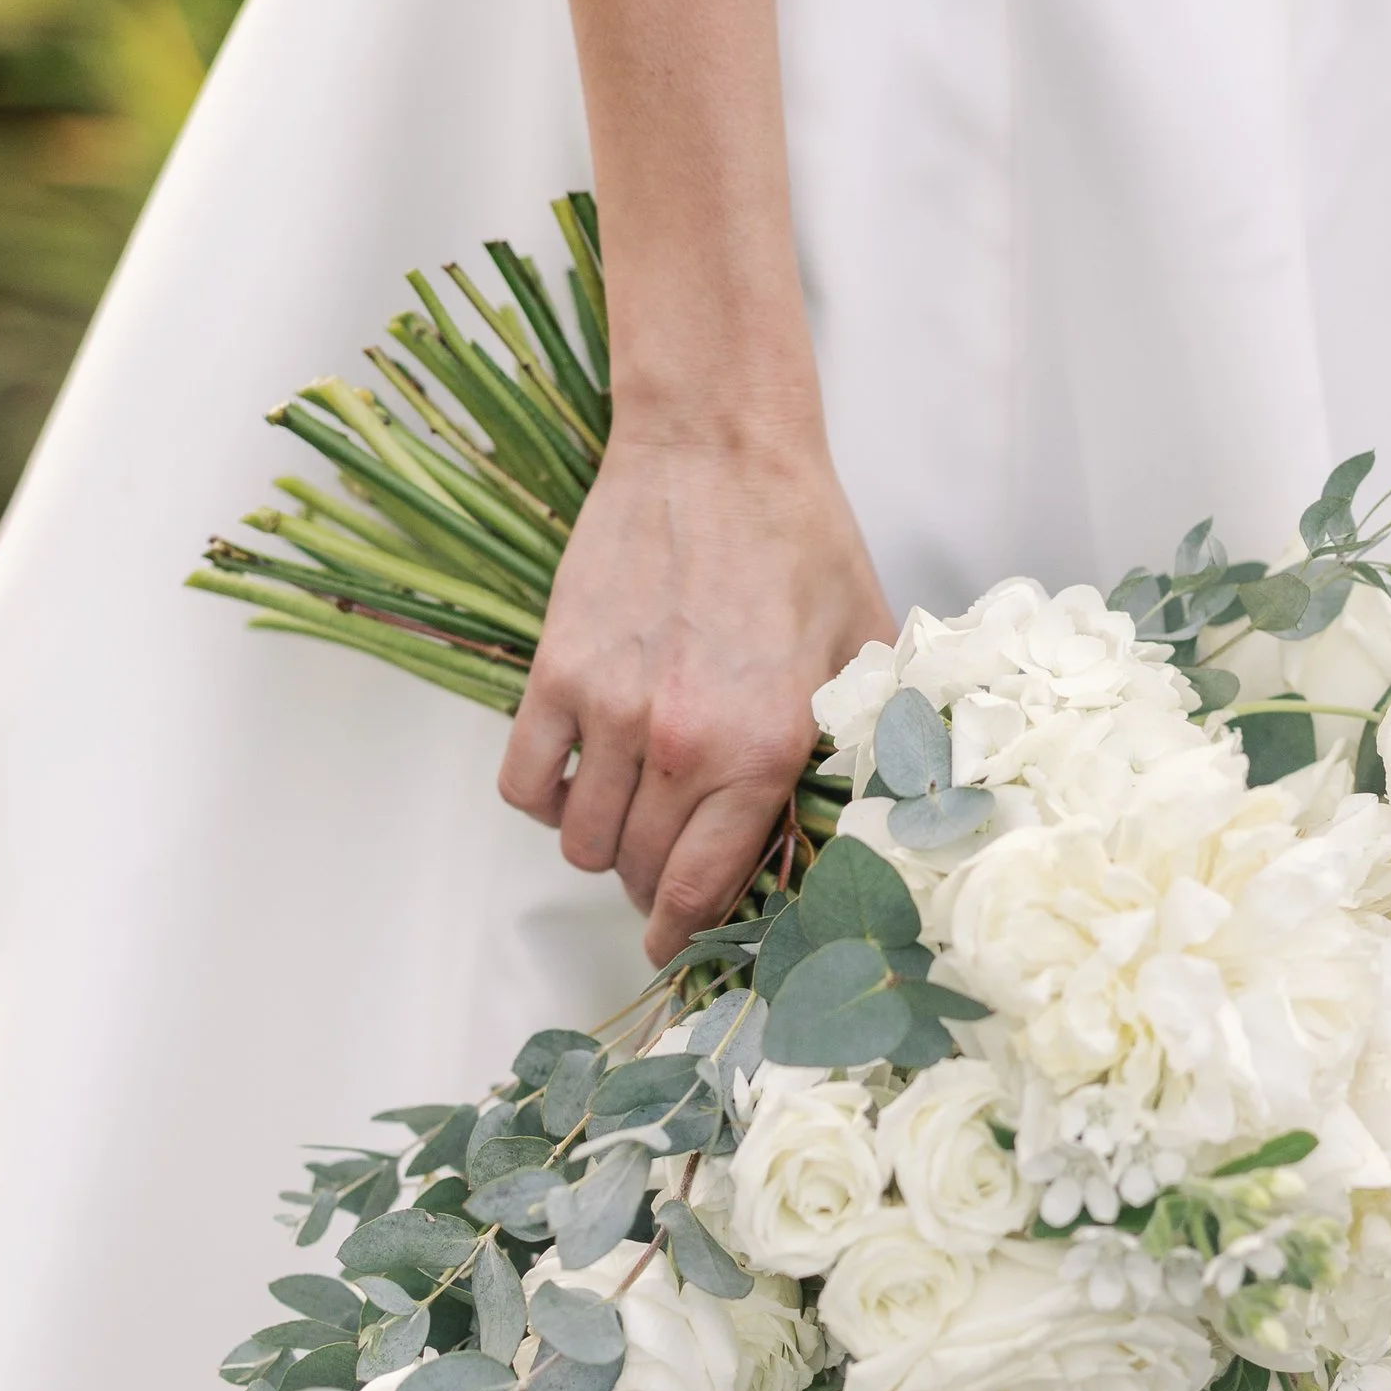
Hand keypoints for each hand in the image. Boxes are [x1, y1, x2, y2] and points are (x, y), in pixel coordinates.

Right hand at [499, 424, 892, 957]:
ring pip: (581, 840)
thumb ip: (858, 739)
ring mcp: (609, 712)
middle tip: (667, 872)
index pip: (705, 887)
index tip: (680, 942)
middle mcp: (680, 745)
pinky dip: (545, 798)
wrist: (718, 448)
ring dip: (602, 846)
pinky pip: (525, 783)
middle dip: (653, 888)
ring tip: (629, 817)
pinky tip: (579, 776)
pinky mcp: (556, 673)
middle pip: (639, 871)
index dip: (689, 929)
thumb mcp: (860, 647)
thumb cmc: (799, 539)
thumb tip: (866, 814)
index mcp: (762, 749)